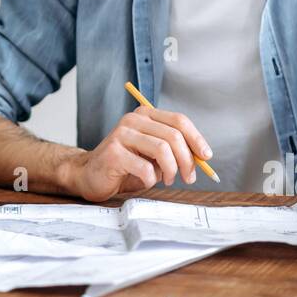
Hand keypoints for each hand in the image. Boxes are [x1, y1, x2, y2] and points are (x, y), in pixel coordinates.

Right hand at [67, 105, 211, 201]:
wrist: (90, 175)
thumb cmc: (125, 166)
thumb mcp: (153, 155)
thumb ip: (173, 151)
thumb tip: (200, 157)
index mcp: (146, 115)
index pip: (179, 120)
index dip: (196, 139)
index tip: (206, 156)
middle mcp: (133, 120)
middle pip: (174, 135)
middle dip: (187, 160)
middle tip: (189, 177)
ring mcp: (121, 134)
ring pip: (162, 149)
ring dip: (172, 170)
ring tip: (168, 180)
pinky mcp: (113, 152)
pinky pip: (145, 167)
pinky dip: (152, 179)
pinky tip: (147, 181)